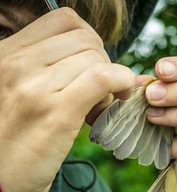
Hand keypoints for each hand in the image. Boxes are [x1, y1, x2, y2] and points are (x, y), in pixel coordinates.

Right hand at [0, 8, 134, 191]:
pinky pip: (103, 77)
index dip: (90, 41)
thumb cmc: (15, 142)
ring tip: (99, 105)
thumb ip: (54, 70)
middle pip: (86, 39)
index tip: (92, 66)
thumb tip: (105, 59)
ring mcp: (34, 87)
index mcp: (7, 55)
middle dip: (103, 62)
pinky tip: (118, 99)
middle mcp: (15, 64)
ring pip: (97, 59)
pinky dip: (121, 83)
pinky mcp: (56, 112)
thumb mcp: (22, 93)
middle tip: (99, 91)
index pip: (64, 20)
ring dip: (111, 80)